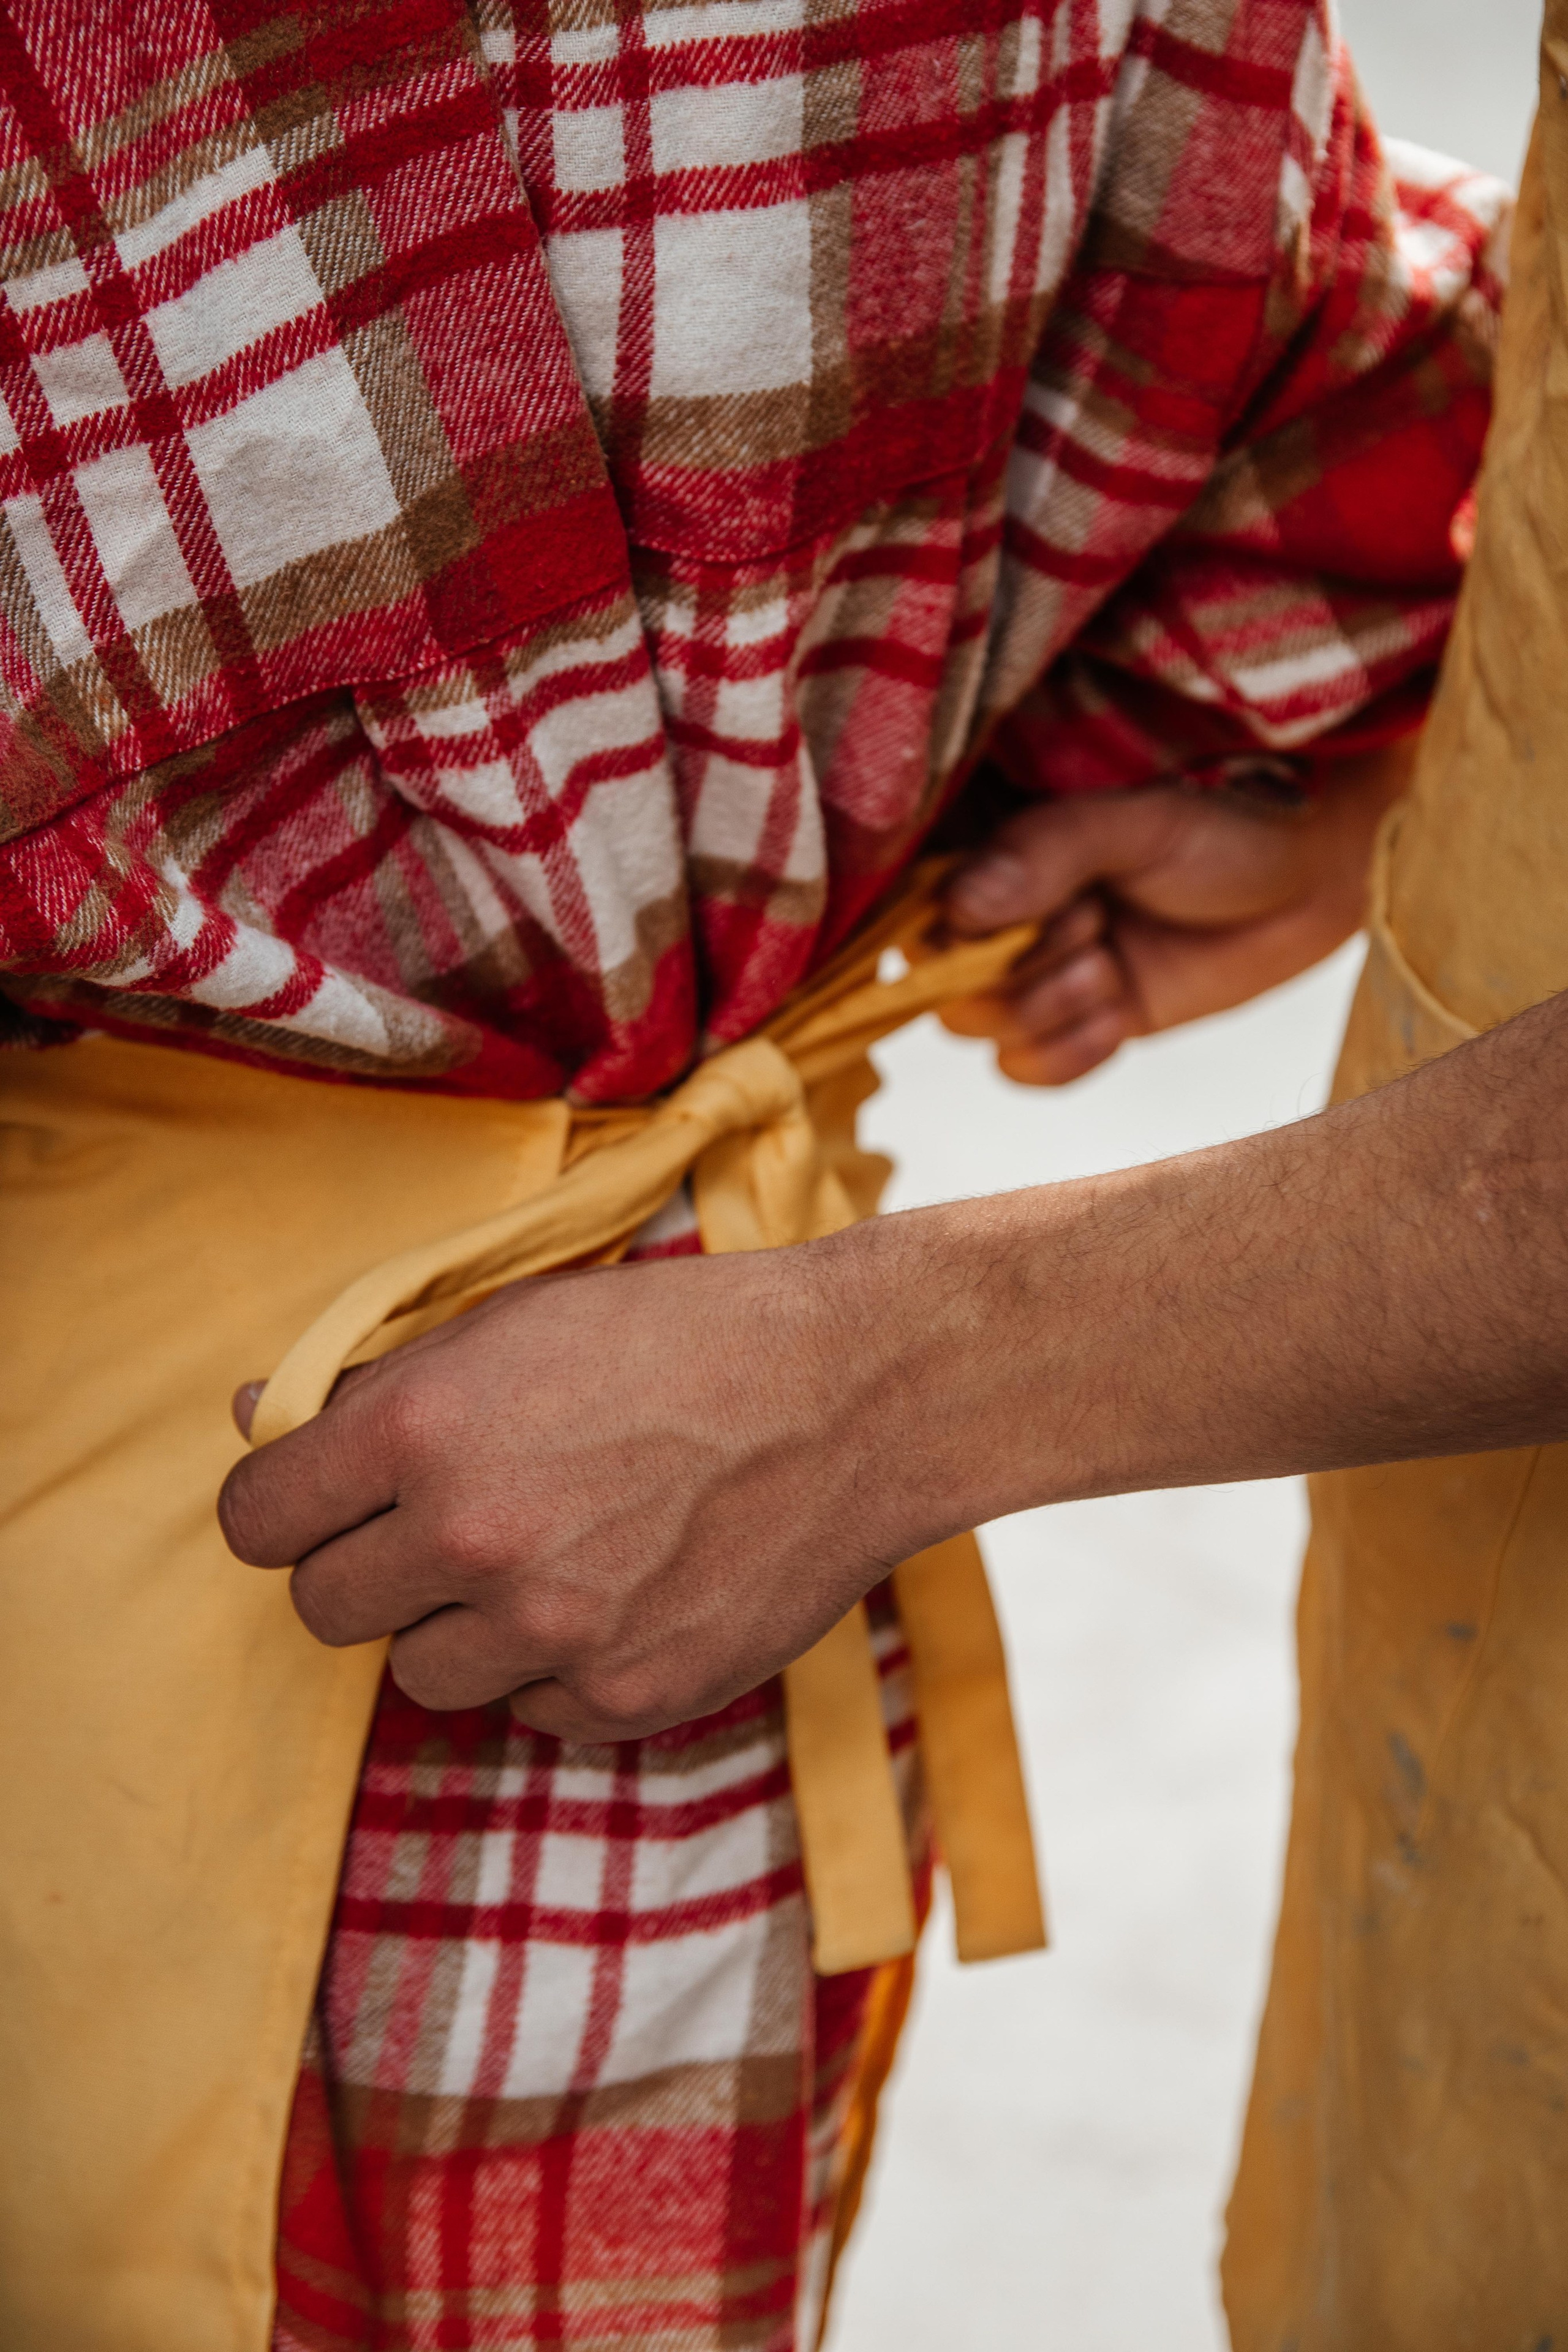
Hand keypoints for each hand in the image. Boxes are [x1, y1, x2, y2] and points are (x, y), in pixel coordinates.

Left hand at [218, 1244, 935, 1738]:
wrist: (852, 1395)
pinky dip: (556, 1667)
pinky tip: (621, 1593)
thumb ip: (378, 1381)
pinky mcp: (625, 1697)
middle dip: (368, 1571)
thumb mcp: (516, 1321)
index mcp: (422, 1427)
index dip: (283, 1512)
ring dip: (464, 1625)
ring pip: (422, 1674)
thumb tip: (252, 1414)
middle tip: (447, 1530)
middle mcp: (471, 1537)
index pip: (258, 1520)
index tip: (321, 1508)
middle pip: (324, 1608)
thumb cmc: (680, 1337)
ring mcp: (550, 1628)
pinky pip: (529, 1710)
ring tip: (553, 1556)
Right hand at [941, 746, 1410, 1083]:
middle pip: (947, 987)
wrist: (1314, 873)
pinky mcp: (1084, 1021)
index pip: (918, 917)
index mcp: (995, 850)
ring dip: (1055, 1007)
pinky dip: (1075, 1051)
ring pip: (987, 1031)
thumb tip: (957, 911)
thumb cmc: (1224, 819)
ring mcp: (1041, 973)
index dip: (954, 938)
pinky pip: (1030, 1070)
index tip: (1017, 915)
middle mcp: (1003, 916)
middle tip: (1095, 922)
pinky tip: (1120, 1010)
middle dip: (1023, 970)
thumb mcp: (1132, 823)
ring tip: (1114, 962)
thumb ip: (1041, 856)